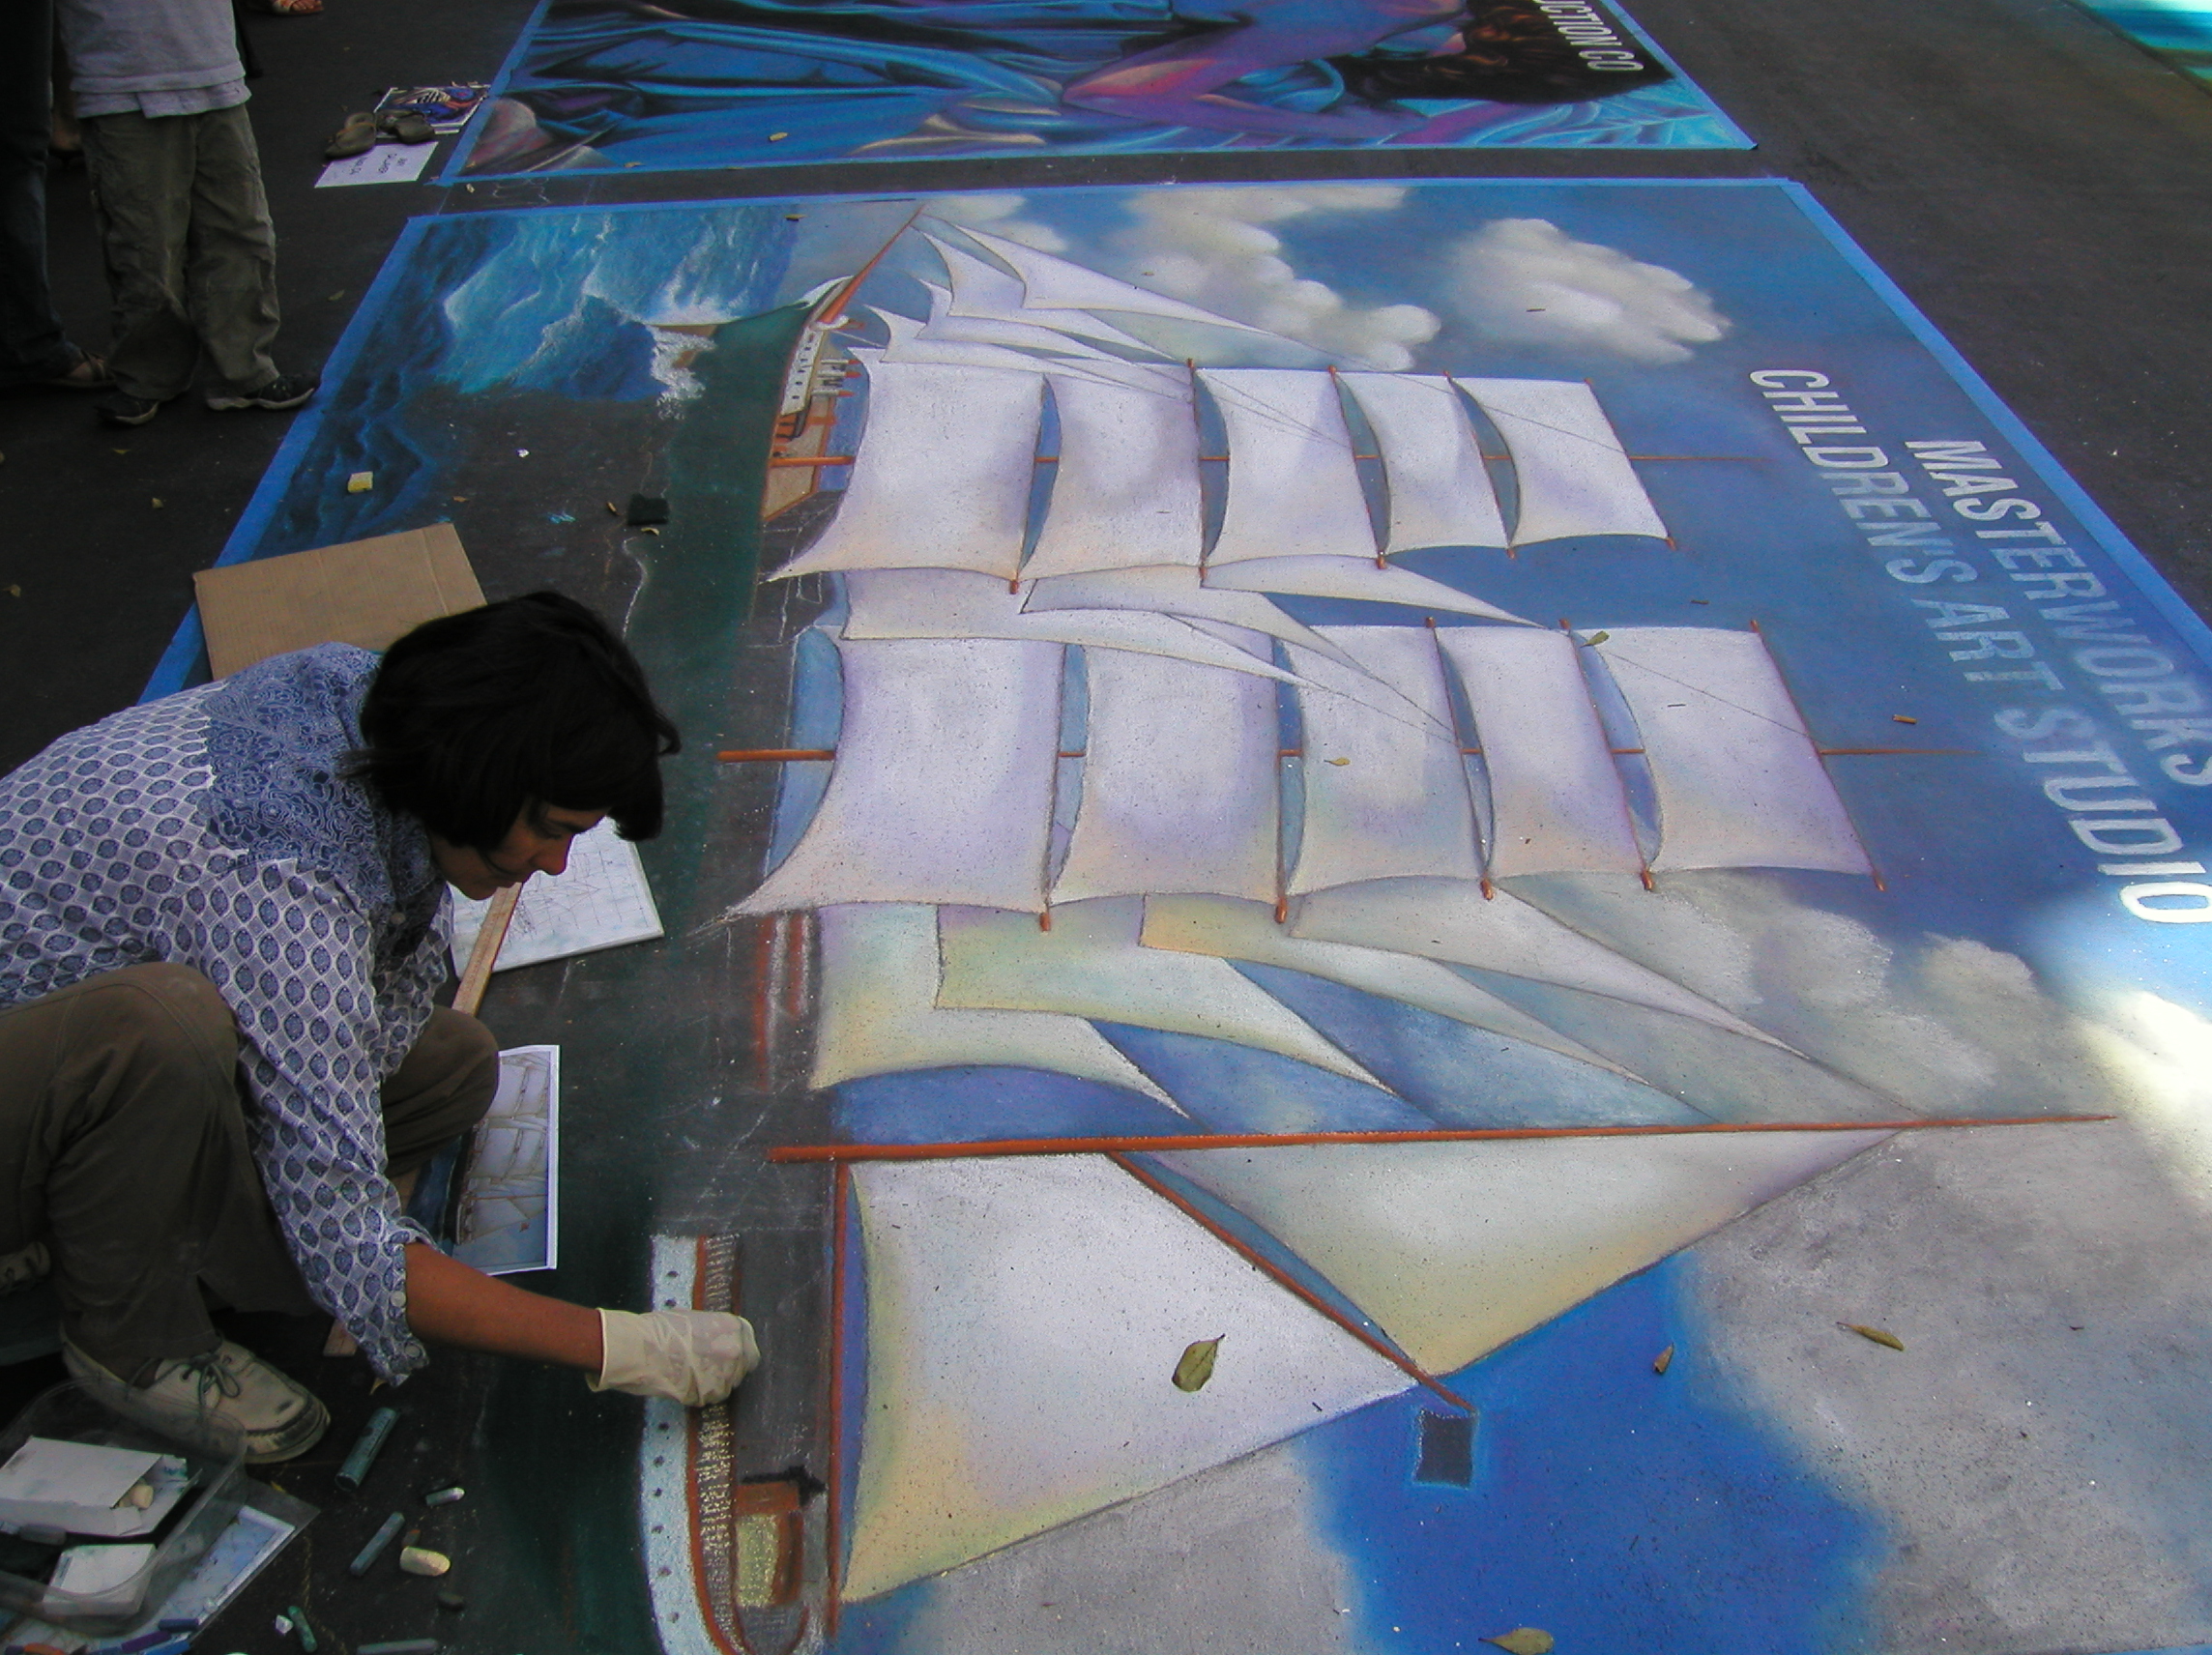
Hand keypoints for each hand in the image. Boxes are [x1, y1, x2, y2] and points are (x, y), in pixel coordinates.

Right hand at [590, 1308, 759, 1405]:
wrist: (640, 1348)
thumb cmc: (660, 1330)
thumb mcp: (694, 1319)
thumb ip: (714, 1331)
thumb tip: (716, 1340)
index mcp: (733, 1328)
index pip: (750, 1347)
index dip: (738, 1353)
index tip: (728, 1356)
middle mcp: (734, 1352)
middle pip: (743, 1368)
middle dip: (728, 1370)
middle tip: (708, 1367)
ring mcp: (723, 1376)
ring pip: (726, 1386)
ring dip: (713, 1384)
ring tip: (689, 1374)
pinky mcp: (707, 1396)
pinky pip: (709, 1398)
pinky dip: (698, 1395)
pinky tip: (682, 1383)